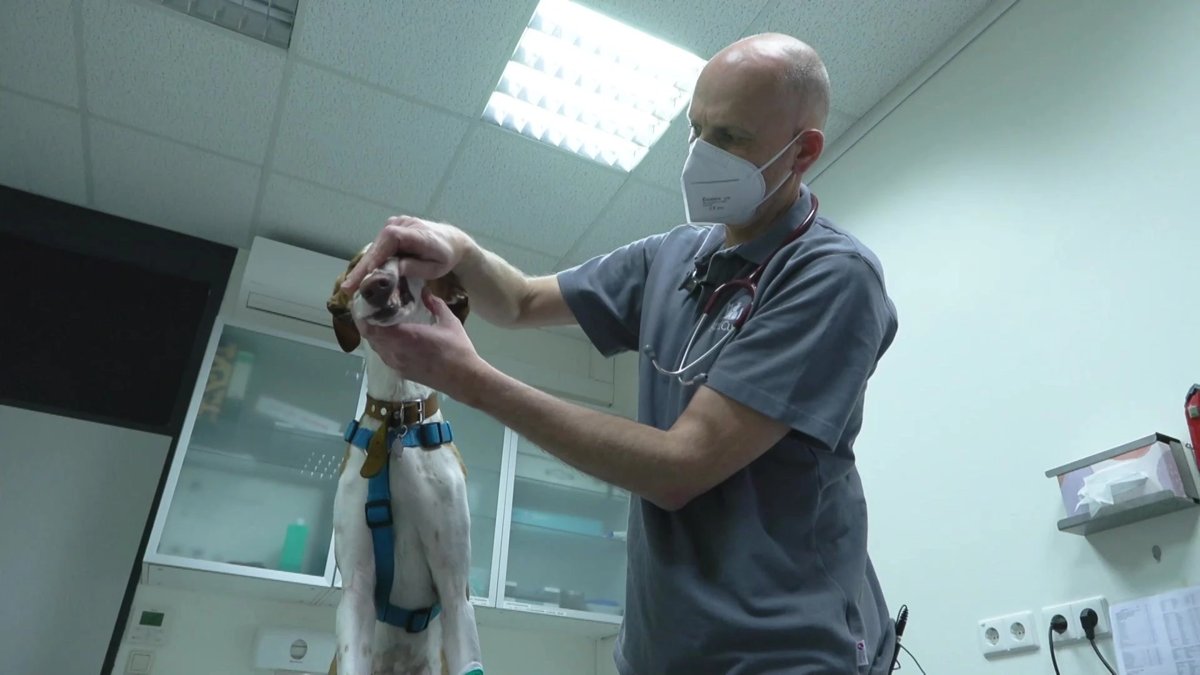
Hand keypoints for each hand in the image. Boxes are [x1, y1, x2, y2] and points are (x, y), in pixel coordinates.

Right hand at [341, 216, 469, 292]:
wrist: (452, 241)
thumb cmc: (445, 256)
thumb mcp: (435, 268)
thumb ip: (415, 268)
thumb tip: (393, 270)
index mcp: (416, 233)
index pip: (391, 239)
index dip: (377, 255)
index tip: (367, 273)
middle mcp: (402, 224)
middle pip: (378, 245)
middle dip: (363, 267)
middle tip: (348, 287)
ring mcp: (395, 224)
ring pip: (376, 247)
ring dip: (364, 266)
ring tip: (350, 285)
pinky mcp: (391, 229)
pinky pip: (379, 246)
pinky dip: (371, 261)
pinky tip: (360, 276)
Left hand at [356, 287, 489, 400]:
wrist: (463, 379)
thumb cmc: (458, 349)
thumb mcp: (449, 322)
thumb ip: (435, 304)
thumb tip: (425, 292)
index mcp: (405, 336)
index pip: (371, 327)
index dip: (363, 315)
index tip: (365, 303)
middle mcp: (395, 351)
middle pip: (369, 336)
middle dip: (367, 322)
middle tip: (372, 308)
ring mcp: (397, 364)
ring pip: (376, 347)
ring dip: (375, 334)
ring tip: (380, 321)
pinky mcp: (401, 372)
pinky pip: (385, 356)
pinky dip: (383, 345)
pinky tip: (393, 337)